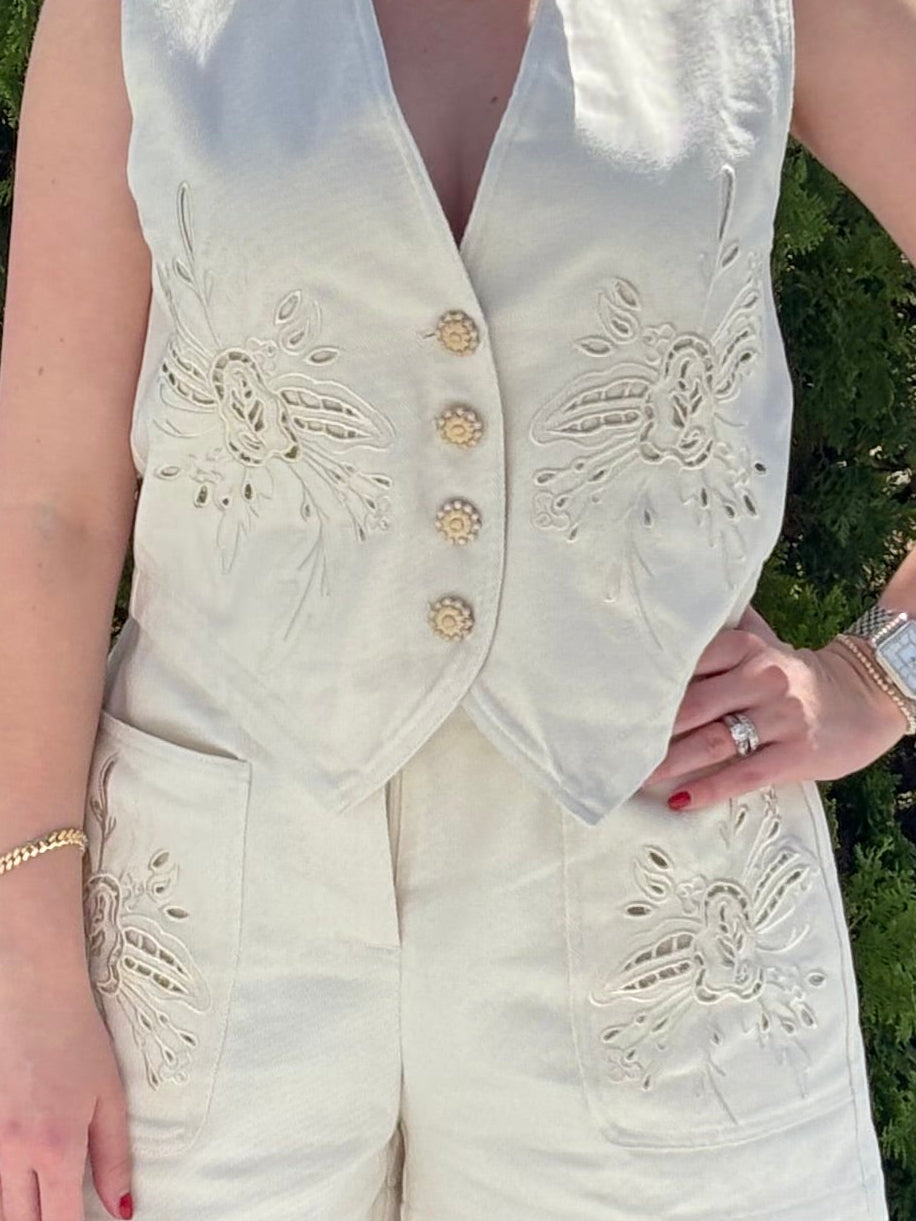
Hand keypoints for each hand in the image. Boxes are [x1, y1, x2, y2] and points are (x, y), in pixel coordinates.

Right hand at [0, 970, 133, 1220]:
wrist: (31, 993)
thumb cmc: (76, 1038)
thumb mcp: (109, 1096)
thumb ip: (114, 1158)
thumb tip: (122, 1209)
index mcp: (54, 1147)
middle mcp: (13, 1152)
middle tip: (67, 1212)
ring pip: (2, 1201)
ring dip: (25, 1207)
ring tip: (50, 1195)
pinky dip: (9, 1182)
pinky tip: (28, 1176)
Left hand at [637, 603, 910, 810]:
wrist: (861, 699)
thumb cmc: (793, 674)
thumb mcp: (764, 642)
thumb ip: (722, 626)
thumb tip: (672, 596)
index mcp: (746, 647)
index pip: (687, 663)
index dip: (648, 684)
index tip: (611, 700)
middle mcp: (760, 678)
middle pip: (692, 705)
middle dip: (650, 728)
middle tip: (610, 745)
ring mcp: (779, 717)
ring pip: (713, 741)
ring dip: (671, 761)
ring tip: (635, 776)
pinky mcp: (795, 754)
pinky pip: (745, 774)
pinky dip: (711, 789)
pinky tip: (681, 801)